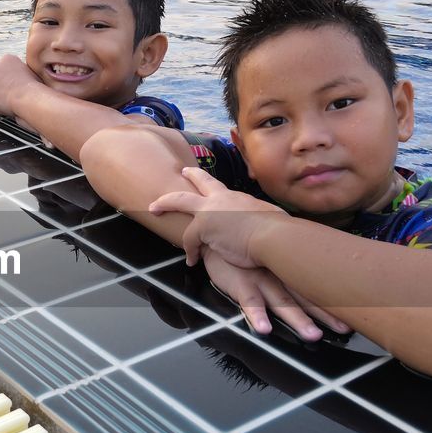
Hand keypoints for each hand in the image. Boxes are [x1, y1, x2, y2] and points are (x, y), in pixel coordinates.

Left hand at [149, 167, 283, 267]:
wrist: (272, 236)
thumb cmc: (277, 231)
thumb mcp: (266, 218)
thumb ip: (258, 219)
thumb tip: (268, 224)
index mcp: (237, 198)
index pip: (219, 188)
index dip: (209, 183)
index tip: (202, 178)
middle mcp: (222, 199)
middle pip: (199, 181)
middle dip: (187, 176)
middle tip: (181, 172)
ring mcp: (210, 210)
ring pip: (180, 201)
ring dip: (165, 204)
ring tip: (154, 210)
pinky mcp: (203, 227)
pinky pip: (189, 240)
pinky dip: (190, 251)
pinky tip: (192, 260)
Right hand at [203, 252, 347, 340]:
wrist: (216, 232)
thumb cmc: (242, 248)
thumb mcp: (266, 258)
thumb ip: (283, 270)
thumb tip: (306, 279)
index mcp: (287, 271)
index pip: (315, 288)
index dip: (333, 302)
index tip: (355, 315)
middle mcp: (279, 276)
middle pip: (306, 298)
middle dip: (325, 314)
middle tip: (345, 329)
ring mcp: (261, 280)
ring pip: (282, 302)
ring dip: (298, 319)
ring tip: (312, 336)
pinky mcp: (240, 283)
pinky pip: (249, 302)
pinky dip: (256, 316)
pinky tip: (263, 330)